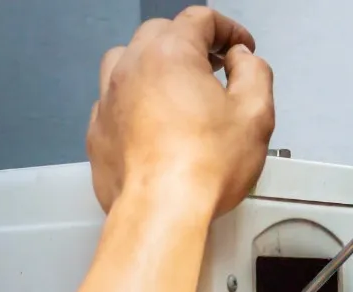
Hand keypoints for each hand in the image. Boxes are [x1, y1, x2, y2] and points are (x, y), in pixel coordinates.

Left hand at [88, 7, 274, 216]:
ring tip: (176, 87)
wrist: (161, 211)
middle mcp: (131, 69)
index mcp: (170, 53)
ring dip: (153, 66)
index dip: (227, 29)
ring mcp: (108, 100)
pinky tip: (151, 120)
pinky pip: (113, 101)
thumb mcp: (255, 112)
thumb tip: (242, 61)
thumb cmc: (203, 167)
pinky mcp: (97, 132)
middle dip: (190, 43)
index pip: (199, 20)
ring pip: (126, 61)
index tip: (240, 47)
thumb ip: (254, 72)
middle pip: (159, 34)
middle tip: (214, 65)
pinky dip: (132, 101)